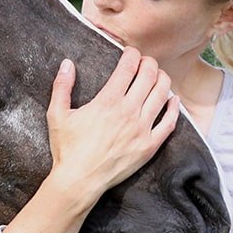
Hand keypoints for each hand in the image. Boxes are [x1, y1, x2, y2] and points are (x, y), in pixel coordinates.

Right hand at [45, 47, 179, 194]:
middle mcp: (129, 111)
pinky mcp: (149, 145)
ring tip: (159, 75)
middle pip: (149, 76)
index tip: (131, 52)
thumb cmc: (67, 149)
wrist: (79, 181)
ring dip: (163, 79)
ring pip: (162, 95)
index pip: (128, 67)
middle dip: (149, 63)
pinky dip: (174, 108)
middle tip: (146, 61)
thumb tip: (66, 63)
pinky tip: (174, 100)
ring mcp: (142, 129)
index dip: (132, 54)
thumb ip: (62, 86)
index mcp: (108, 101)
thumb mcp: (57, 115)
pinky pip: (169, 123)